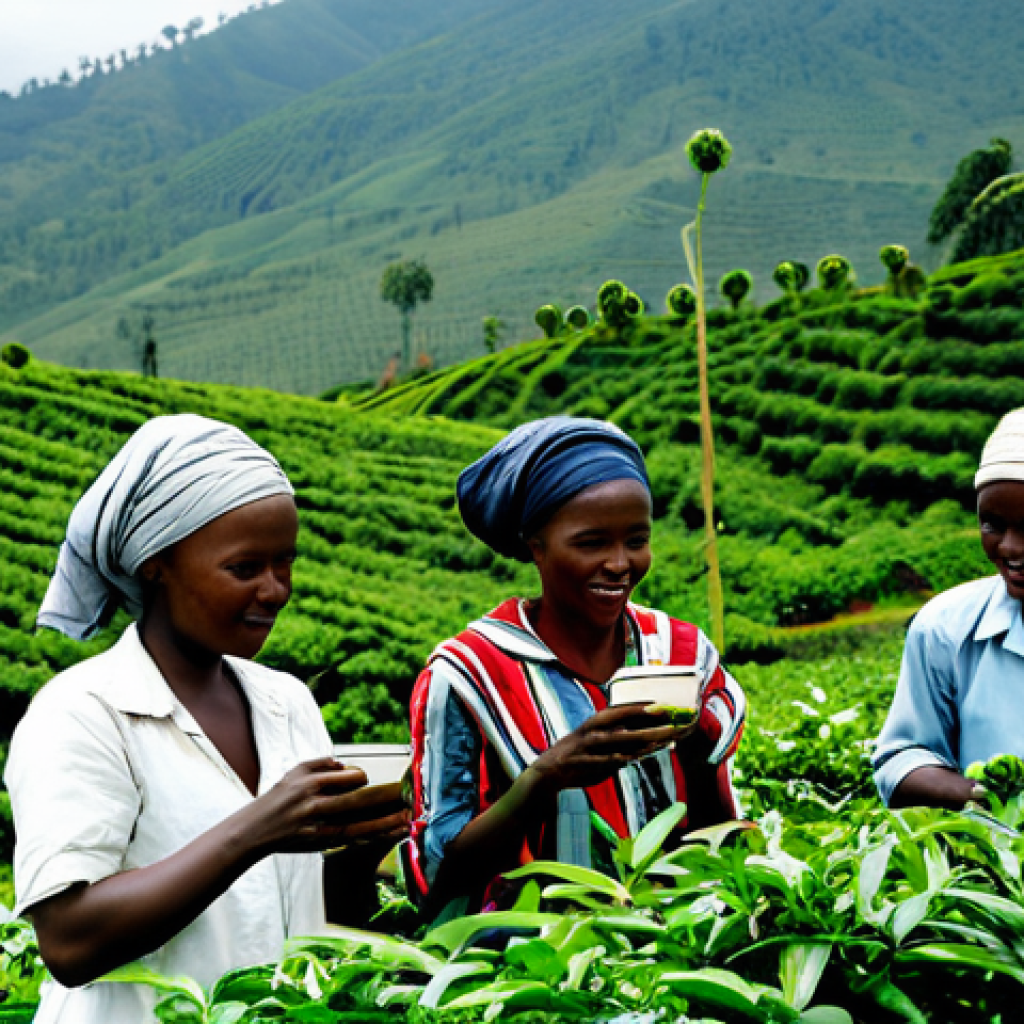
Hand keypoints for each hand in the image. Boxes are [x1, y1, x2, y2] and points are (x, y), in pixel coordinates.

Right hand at [244, 757, 410, 855]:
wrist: (252, 831)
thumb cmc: (276, 799)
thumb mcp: (293, 772)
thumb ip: (320, 763)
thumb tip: (344, 765)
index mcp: (310, 782)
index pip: (348, 778)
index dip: (364, 779)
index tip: (370, 780)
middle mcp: (314, 803)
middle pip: (357, 800)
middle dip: (386, 798)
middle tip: (409, 796)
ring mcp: (316, 826)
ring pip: (357, 823)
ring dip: (384, 822)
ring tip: (407, 819)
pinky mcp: (318, 843)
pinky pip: (350, 839)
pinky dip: (371, 836)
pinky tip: (388, 835)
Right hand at [526, 705, 685, 799]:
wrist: (549, 771)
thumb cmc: (579, 755)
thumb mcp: (596, 742)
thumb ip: (619, 740)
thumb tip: (649, 740)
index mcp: (596, 722)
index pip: (622, 710)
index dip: (642, 706)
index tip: (663, 704)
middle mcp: (593, 729)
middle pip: (622, 719)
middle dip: (644, 715)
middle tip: (666, 712)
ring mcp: (588, 746)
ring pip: (617, 739)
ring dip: (640, 737)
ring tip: (661, 736)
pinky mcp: (584, 763)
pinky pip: (604, 760)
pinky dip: (619, 758)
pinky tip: (633, 758)